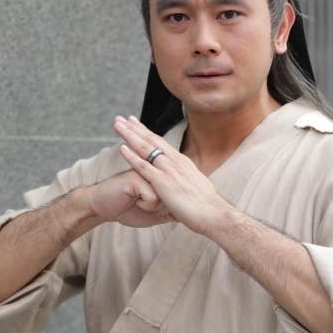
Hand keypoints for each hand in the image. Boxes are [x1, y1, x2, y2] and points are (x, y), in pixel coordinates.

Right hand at [83, 168, 175, 227]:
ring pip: (165, 196)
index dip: (171, 206)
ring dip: (153, 206)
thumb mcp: (153, 213)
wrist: (103, 208)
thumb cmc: (127, 209)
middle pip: (174, 195)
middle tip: (147, 207)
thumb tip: (185, 217)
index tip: (159, 207)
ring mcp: (148, 171)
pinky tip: (133, 199)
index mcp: (161, 176)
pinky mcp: (138, 176)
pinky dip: (144, 205)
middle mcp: (157, 171)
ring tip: (140, 203)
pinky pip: (153, 198)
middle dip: (164, 207)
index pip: (178, 191)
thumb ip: (169, 212)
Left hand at [112, 114, 226, 234]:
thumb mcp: (196, 188)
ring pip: (145, 148)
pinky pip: (144, 166)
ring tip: (117, 124)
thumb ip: (186, 183)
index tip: (135, 123)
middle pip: (151, 140)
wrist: (215, 214)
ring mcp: (169, 171)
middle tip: (120, 118)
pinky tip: (121, 147)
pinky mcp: (164, 182)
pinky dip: (132, 156)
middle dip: (135, 128)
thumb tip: (184, 184)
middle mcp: (175, 162)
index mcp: (182, 162)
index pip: (161, 142)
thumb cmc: (208, 207)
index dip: (146, 132)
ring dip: (130, 135)